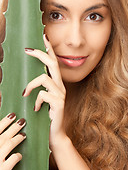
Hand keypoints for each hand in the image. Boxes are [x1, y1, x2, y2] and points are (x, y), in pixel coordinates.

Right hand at [0, 113, 25, 169]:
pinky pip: (13, 159)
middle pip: (3, 136)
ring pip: (9, 144)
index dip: (4, 122)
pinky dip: (18, 156)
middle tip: (22, 121)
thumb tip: (5, 135)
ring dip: (18, 138)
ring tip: (23, 135)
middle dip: (14, 127)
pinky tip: (19, 156)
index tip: (12, 115)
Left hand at [23, 34, 65, 148]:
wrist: (55, 133)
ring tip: (24, 94)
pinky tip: (36, 108)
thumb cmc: (47, 115)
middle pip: (53, 64)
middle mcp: (60, 86)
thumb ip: (39, 88)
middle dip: (40, 54)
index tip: (43, 36)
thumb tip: (26, 80)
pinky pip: (43, 94)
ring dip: (31, 85)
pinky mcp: (58, 103)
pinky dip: (37, 101)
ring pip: (44, 79)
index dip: (49, 49)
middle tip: (27, 49)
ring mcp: (61, 94)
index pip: (53, 62)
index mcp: (56, 83)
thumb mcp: (42, 98)